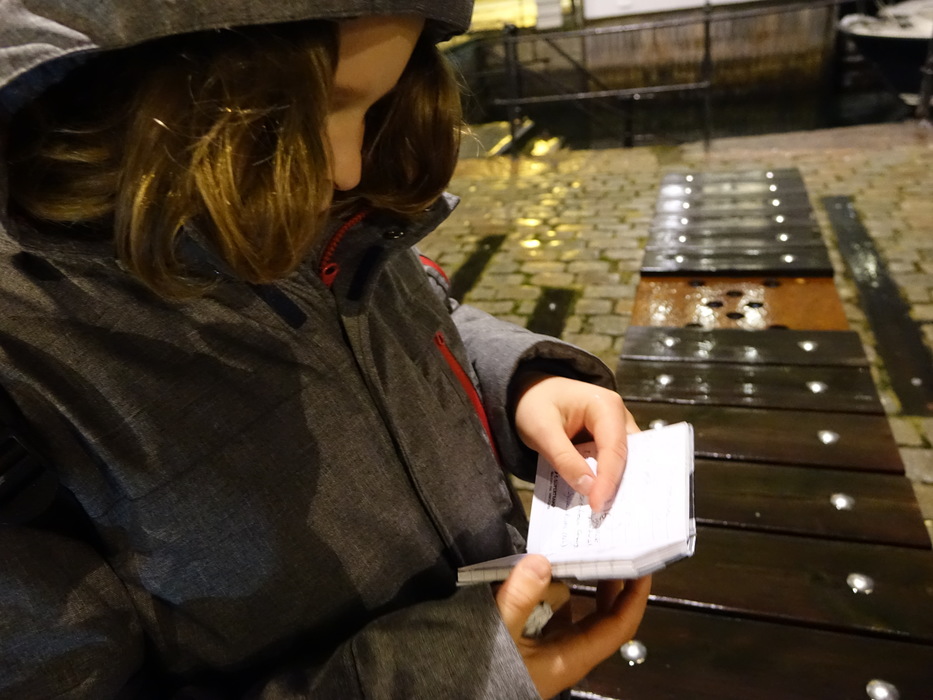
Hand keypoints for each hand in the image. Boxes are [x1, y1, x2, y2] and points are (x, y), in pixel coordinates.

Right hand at [495, 555, 650, 698]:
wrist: (452, 693)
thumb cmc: (483, 672)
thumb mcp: (499, 633)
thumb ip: (520, 598)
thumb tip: (542, 562)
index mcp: (570, 658)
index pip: (618, 628)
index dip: (634, 598)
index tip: (643, 568)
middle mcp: (564, 653)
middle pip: (599, 616)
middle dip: (605, 584)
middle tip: (610, 550)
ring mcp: (544, 647)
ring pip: (565, 607)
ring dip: (560, 582)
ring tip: (555, 552)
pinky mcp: (526, 642)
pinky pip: (542, 610)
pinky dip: (538, 590)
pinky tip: (524, 572)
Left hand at [513, 374, 638, 512]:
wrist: (527, 392)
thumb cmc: (533, 405)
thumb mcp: (541, 430)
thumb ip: (564, 459)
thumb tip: (589, 489)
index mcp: (605, 405)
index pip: (613, 448)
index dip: (608, 479)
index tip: (597, 506)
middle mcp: (618, 416)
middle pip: (626, 456)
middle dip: (620, 485)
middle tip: (614, 517)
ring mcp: (615, 429)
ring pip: (623, 462)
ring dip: (616, 485)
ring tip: (610, 514)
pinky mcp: (607, 441)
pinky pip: (611, 463)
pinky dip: (606, 480)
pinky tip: (600, 500)